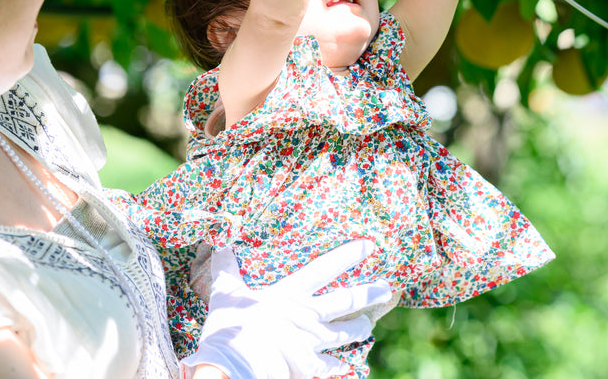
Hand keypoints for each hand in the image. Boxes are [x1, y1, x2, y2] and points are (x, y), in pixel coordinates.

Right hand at [181, 240, 392, 378]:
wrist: (233, 368)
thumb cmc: (228, 328)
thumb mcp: (224, 293)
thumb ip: (226, 269)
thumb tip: (218, 241)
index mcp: (289, 295)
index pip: (324, 269)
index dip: (348, 256)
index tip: (370, 246)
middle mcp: (306, 316)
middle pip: (345, 301)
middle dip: (369, 293)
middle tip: (388, 289)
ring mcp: (310, 343)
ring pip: (343, 333)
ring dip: (358, 328)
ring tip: (369, 325)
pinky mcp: (308, 369)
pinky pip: (330, 367)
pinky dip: (340, 365)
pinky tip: (349, 365)